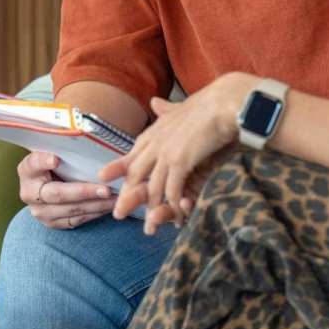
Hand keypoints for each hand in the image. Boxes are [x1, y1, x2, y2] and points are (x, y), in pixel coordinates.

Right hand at [18, 150, 115, 229]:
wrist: (49, 180)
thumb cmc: (59, 158)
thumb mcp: (56, 148)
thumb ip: (64, 143)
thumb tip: (83, 131)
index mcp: (28, 170)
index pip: (34, 163)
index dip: (43, 161)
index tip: (56, 159)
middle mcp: (29, 193)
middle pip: (57, 194)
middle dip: (84, 192)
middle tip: (106, 189)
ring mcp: (40, 211)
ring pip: (70, 210)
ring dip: (95, 205)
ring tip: (115, 198)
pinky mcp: (52, 223)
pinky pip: (76, 220)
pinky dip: (94, 213)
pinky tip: (109, 206)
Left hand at [99, 73, 251, 230]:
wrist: (225, 102)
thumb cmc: (210, 102)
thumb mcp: (182, 107)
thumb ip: (167, 109)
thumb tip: (154, 101)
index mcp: (156, 129)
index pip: (133, 151)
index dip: (119, 165)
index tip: (103, 176)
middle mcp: (156, 142)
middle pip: (136, 174)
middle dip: (129, 195)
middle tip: (120, 213)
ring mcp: (165, 153)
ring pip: (153, 187)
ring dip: (153, 209)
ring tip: (151, 227)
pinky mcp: (179, 162)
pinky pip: (172, 191)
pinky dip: (175, 206)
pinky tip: (179, 216)